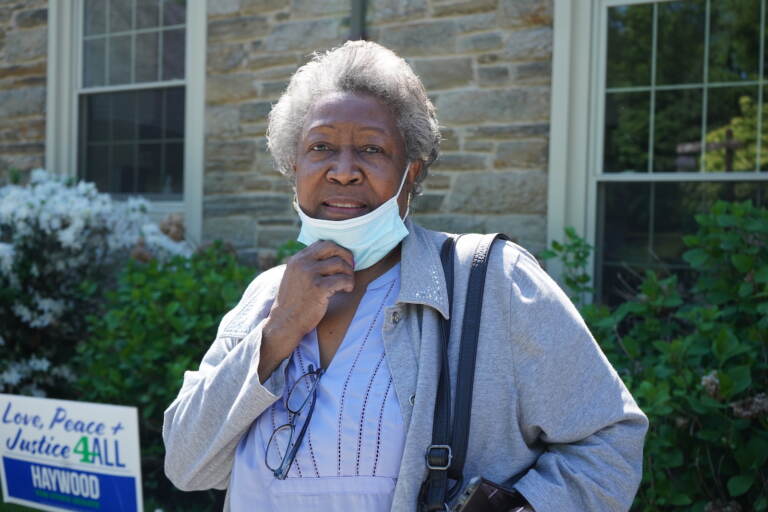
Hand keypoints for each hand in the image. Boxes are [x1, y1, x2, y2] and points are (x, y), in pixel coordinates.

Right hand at [258, 241, 353, 380]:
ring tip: (347, 284)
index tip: (343, 261)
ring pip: (340, 264)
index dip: (337, 250)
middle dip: (346, 257)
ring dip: (349, 274)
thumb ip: (308, 265)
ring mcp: (310, 274)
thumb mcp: (295, 276)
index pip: (323, 243)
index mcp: (297, 259)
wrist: (285, 322)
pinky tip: (346, 290)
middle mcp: (303, 263)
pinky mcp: (318, 288)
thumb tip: (332, 256)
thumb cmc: (294, 302)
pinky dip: (349, 284)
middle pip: (333, 248)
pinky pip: (343, 279)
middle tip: (351, 269)